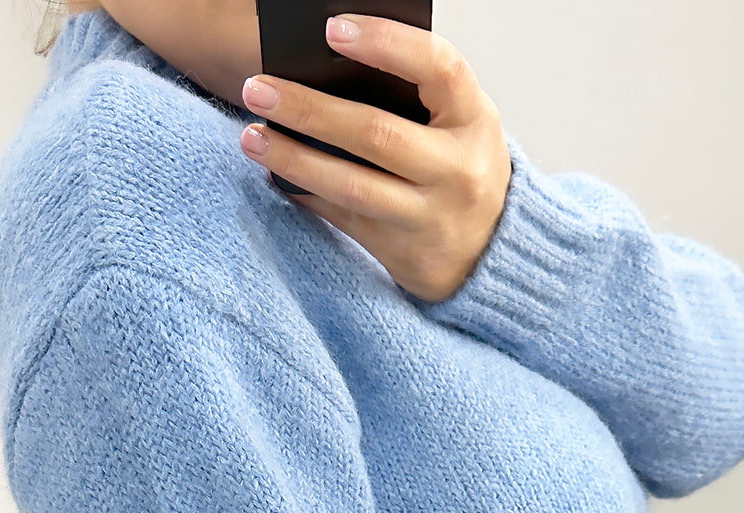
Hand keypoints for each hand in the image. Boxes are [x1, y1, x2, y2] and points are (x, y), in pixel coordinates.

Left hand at [239, 12, 511, 301]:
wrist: (492, 253)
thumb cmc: (462, 168)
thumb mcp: (459, 124)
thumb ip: (416, 97)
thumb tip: (329, 68)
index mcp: (475, 120)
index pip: (437, 67)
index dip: (386, 43)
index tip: (332, 28)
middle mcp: (458, 171)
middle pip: (376, 134)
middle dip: (311, 110)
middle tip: (259, 88)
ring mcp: (430, 217)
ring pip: (352, 185)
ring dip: (295, 158)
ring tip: (252, 136)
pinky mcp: (403, 253)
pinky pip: (344, 219)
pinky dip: (305, 194)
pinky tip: (276, 173)